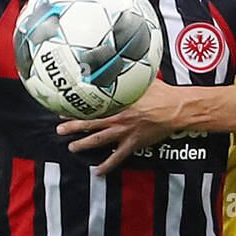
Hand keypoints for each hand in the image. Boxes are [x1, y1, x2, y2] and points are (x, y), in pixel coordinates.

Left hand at [56, 81, 186, 175]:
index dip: (77, 107)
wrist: (176, 109)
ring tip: (72, 147)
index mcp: (118, 103)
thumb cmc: (162, 94)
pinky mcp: (133, 143)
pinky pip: (117, 157)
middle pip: (90, 123)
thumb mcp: (142, 80)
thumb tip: (122, 64)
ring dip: (84, 144)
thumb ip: (130, 77)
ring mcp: (124, 132)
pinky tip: (98, 172)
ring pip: (99, 140)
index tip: (63, 108)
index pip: (92, 105)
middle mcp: (118, 118)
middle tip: (59, 130)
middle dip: (73, 126)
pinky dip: (107, 166)